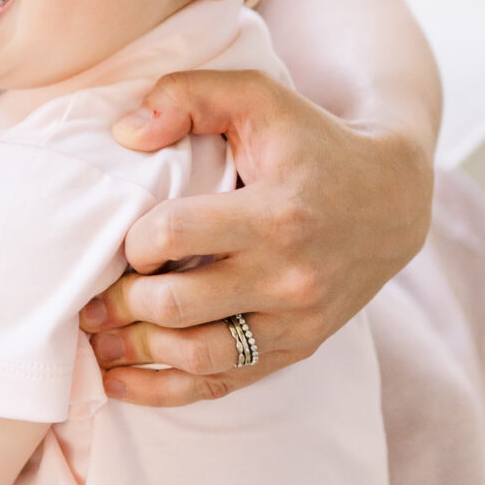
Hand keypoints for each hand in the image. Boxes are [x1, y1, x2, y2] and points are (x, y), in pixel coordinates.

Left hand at [79, 68, 434, 404]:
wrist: (393, 199)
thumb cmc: (310, 142)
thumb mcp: (257, 95)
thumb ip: (186, 95)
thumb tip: (124, 133)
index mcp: (276, 214)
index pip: (175, 235)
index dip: (133, 239)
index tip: (125, 238)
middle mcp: (289, 277)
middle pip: (176, 305)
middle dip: (121, 301)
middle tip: (92, 293)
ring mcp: (295, 322)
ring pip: (196, 356)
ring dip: (134, 351)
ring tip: (96, 336)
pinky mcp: (296, 349)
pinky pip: (222, 384)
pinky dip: (163, 390)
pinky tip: (119, 381)